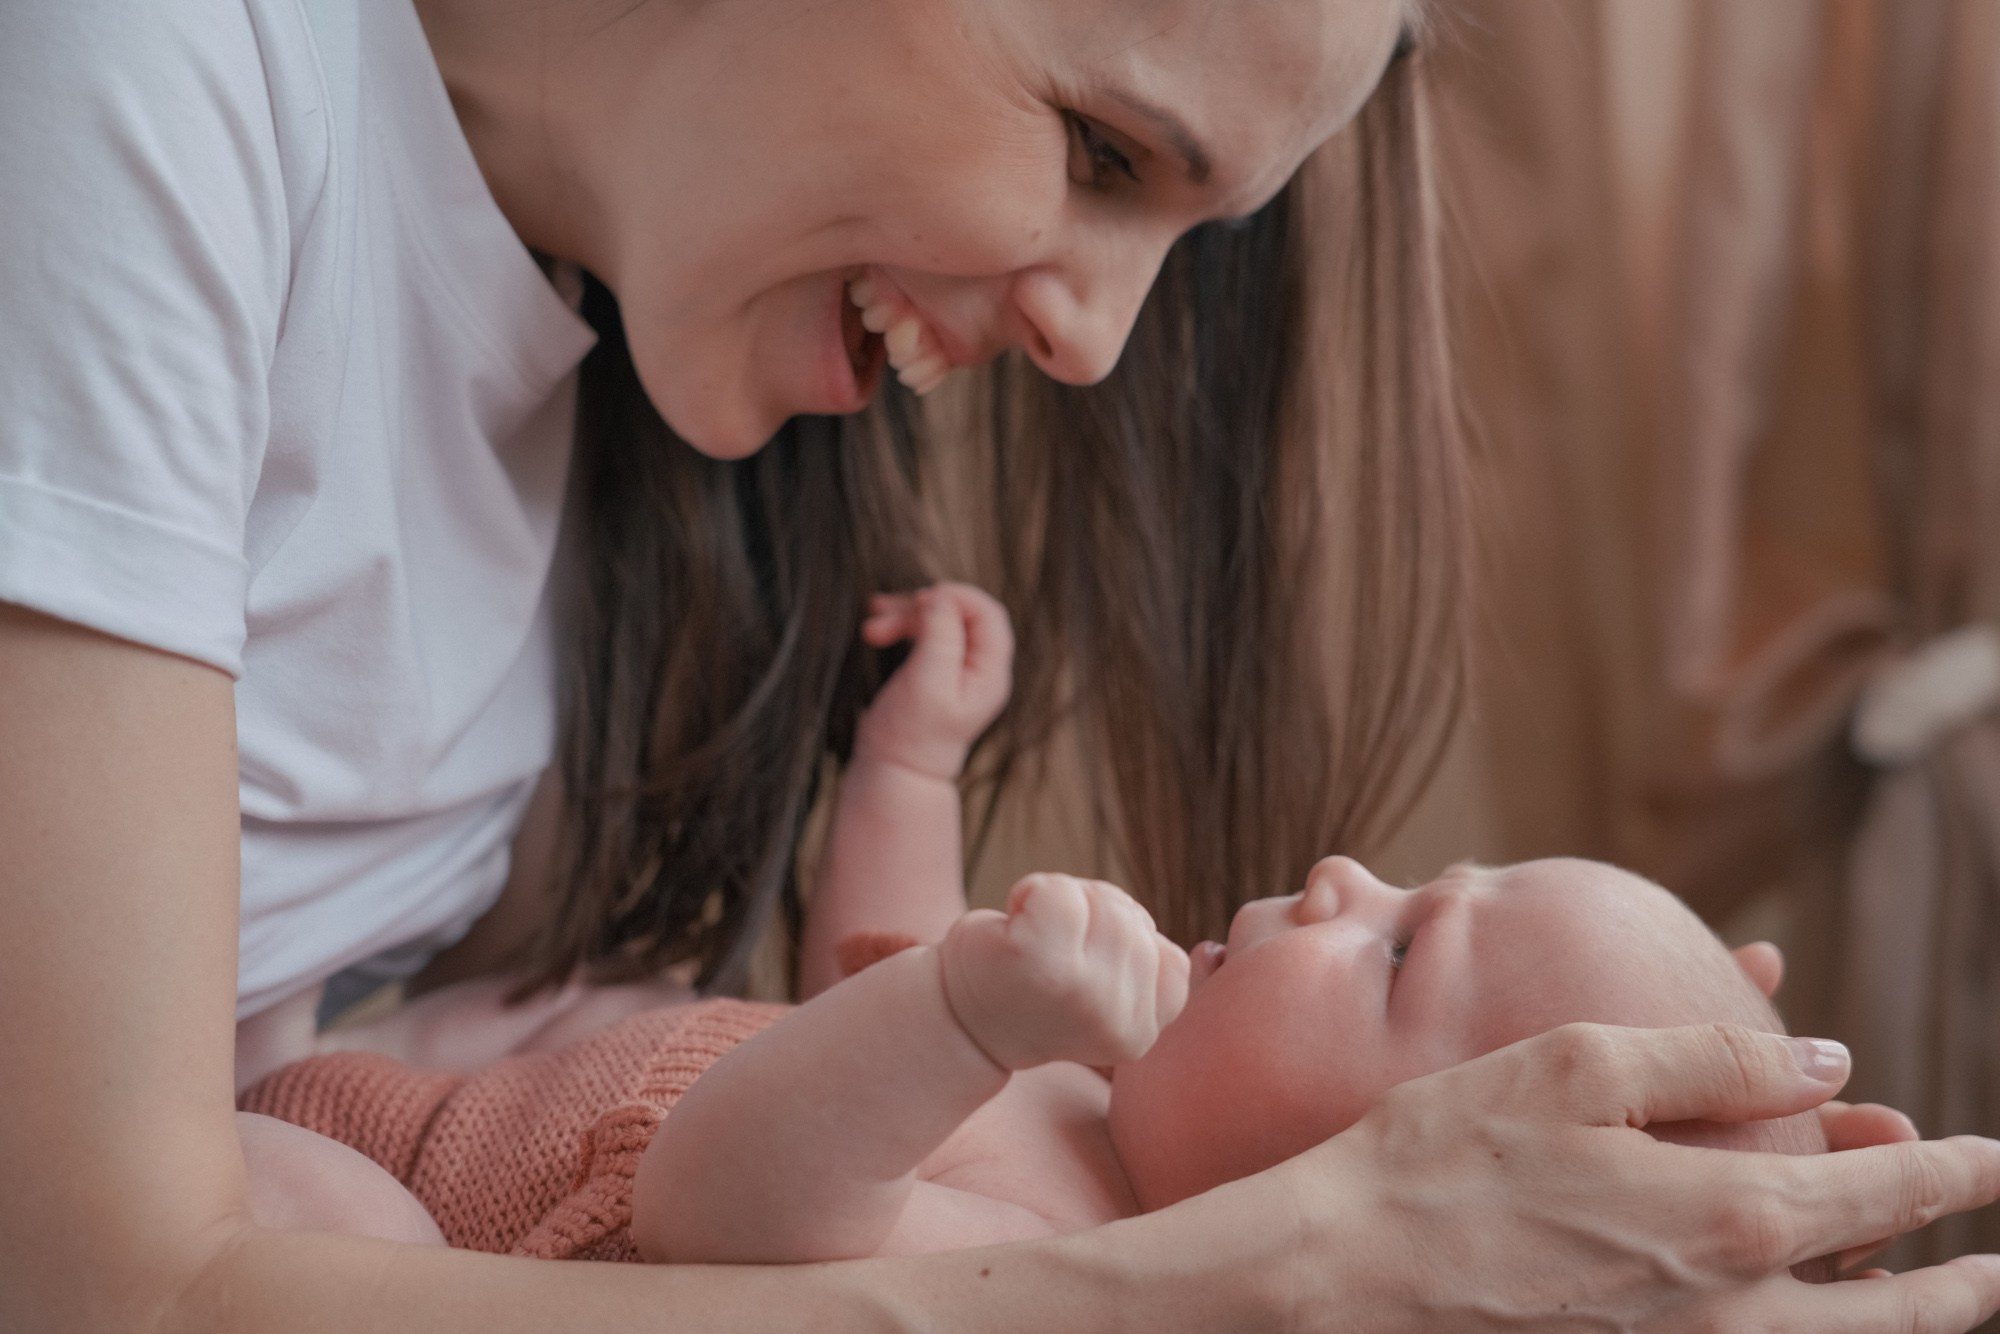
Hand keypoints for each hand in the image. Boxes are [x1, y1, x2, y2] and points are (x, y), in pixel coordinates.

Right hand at [854, 582, 1013, 779]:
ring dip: (903, 616)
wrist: (893, 773)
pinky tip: (876, 629)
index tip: (918, 601)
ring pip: (937, 620)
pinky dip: (901, 626)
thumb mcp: (927, 681)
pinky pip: (923, 633)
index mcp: (990, 673)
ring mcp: (957, 669)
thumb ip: (940, 635)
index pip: (988, 613)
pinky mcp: (934, 670)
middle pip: (958, 613)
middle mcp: (980, 669)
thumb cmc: (911, 735)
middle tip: (878, 620)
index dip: (955, 597)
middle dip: (918, 609)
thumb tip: (940, 597)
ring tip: (870, 629)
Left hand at [938, 873, 1189, 1070]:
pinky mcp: (1038, 959)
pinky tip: (1012, 927)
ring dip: (1063, 903)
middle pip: (1135, 921)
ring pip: (1105, 901)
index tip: (1079, 977)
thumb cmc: (1035, 991)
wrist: (957, 1018)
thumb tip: (1200, 945)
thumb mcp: (1108, 991)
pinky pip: (1061, 890)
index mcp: (1139, 1036)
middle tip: (1047, 953)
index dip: (1121, 951)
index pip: (1170, 958)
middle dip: (1091, 919)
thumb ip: (1145, 965)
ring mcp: (1080, 991)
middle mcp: (1117, 1021)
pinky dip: (1034, 891)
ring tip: (1032, 940)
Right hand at [1276, 1023, 1999, 1330]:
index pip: (1885, 1195)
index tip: (1992, 1159)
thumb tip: (1826, 1061)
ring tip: (1941, 1306)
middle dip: (1962, 1285)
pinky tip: (1806, 1324)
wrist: (1346, 1277)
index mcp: (1730, 1220)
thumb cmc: (1445, 1157)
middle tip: (1997, 1265)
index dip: (1951, 1173)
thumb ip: (1712, 1060)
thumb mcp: (1575, 1067)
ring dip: (1906, 1328)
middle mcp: (1732, 1313)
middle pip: (1898, 1314)